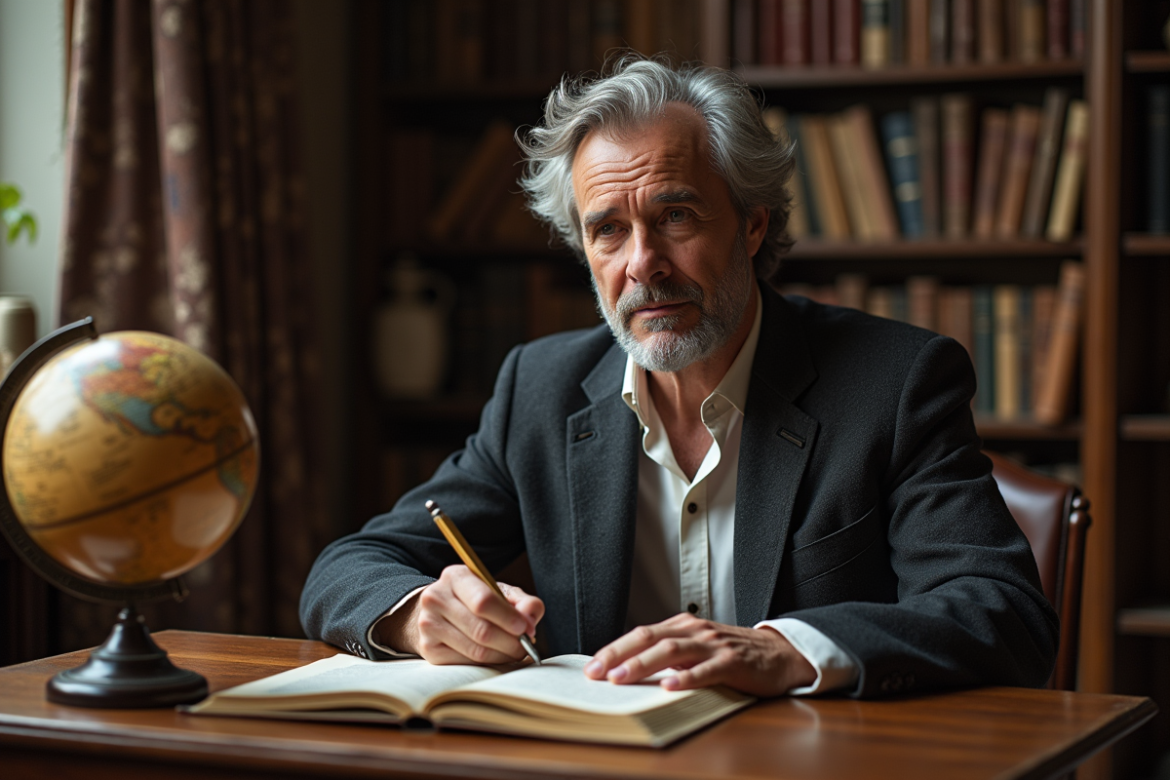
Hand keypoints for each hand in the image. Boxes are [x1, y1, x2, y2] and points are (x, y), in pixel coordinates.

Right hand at [379, 565, 543, 664]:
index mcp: (456, 576)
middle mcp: (436, 598)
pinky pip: (466, 663)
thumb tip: (530, 620)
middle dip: (511, 642)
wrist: (439, 612)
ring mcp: (428, 625)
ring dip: (503, 655)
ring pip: (475, 650)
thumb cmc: (476, 600)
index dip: (508, 618)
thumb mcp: (500, 592)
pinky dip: (487, 663)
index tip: (526, 628)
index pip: (483, 601)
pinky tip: (496, 656)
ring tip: (515, 652)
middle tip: (526, 646)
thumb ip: (522, 602)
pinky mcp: (428, 649)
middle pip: (481, 630)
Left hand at [583, 613, 815, 696]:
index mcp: (682, 626)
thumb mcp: (697, 648)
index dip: (614, 650)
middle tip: (596, 673)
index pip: (640, 634)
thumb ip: (668, 655)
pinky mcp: (732, 661)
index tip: (592, 668)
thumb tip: (628, 671)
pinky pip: (706, 669)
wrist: (779, 654)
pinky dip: (686, 677)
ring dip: (643, 664)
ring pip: (672, 650)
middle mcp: (695, 630)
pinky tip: (670, 687)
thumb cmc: (732, 654)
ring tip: (622, 678)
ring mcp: (713, 645)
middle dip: (619, 655)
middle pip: (649, 638)